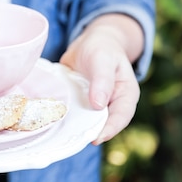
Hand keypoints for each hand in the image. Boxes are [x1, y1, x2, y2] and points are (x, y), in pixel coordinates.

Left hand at [59, 15, 142, 144]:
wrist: (90, 41)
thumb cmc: (102, 48)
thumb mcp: (103, 59)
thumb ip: (102, 80)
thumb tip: (99, 105)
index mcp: (126, 95)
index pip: (121, 117)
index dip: (110, 129)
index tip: (96, 138)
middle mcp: (112, 103)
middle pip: (104, 124)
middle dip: (91, 132)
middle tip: (76, 140)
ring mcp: (96, 105)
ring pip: (88, 122)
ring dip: (77, 128)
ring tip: (65, 135)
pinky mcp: (81, 104)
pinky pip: (75, 114)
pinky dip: (66, 118)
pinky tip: (55, 121)